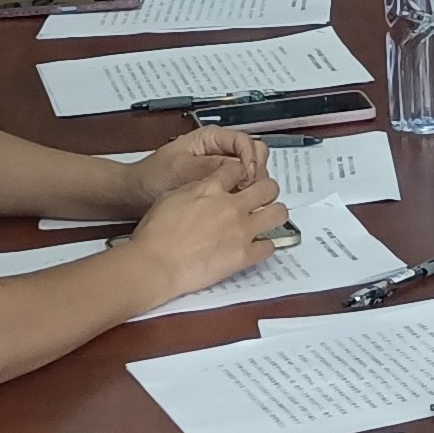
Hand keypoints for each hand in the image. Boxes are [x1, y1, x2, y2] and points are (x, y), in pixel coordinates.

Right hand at [129, 167, 290, 296]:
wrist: (156, 264)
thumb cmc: (155, 234)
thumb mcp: (171, 197)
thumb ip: (195, 189)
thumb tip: (206, 188)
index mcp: (211, 189)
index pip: (238, 168)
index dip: (241, 172)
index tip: (240, 179)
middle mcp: (232, 206)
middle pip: (268, 186)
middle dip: (266, 190)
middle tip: (260, 198)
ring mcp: (241, 231)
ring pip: (278, 213)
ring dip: (273, 214)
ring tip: (265, 220)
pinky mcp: (244, 256)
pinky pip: (269, 247)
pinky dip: (264, 246)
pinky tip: (256, 247)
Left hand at [136, 125, 269, 207]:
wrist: (135, 194)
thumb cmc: (152, 177)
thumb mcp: (181, 169)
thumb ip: (211, 166)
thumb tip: (239, 169)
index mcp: (211, 138)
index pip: (245, 142)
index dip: (250, 159)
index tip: (247, 176)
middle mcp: (220, 150)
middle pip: (254, 155)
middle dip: (255, 172)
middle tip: (247, 190)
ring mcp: (221, 168)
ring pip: (250, 172)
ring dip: (250, 185)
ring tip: (240, 200)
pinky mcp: (219, 185)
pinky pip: (240, 187)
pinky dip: (242, 195)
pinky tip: (234, 207)